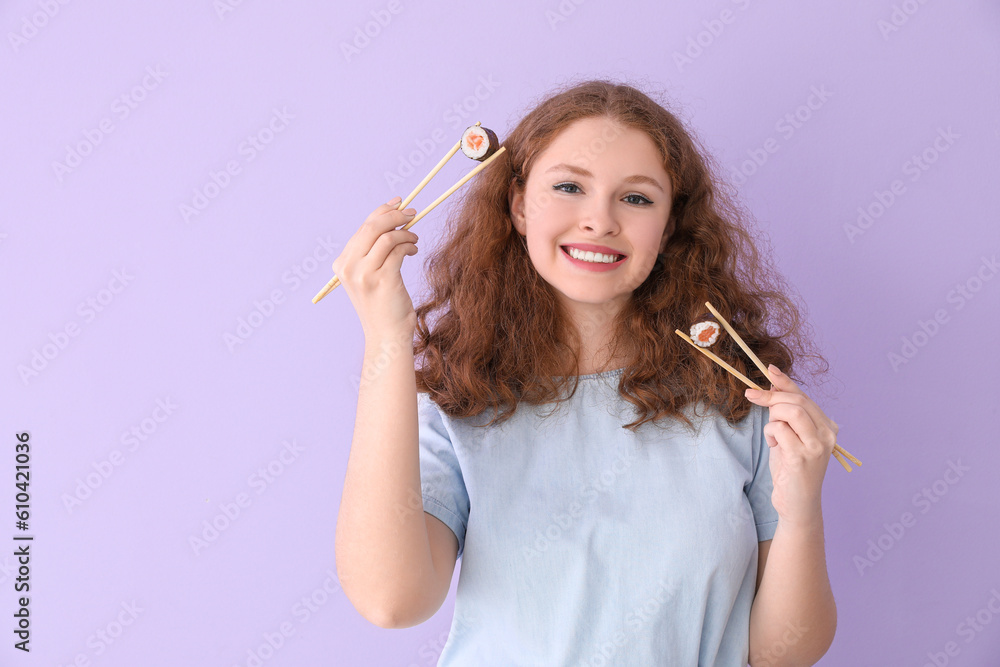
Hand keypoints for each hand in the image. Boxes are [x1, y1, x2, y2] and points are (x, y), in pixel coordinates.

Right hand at [331, 196, 419, 337]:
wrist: (386, 335)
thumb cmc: (383, 304)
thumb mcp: (370, 275)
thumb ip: (373, 251)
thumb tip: (391, 218)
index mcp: (342, 264)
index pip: (363, 228)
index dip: (382, 211)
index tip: (398, 203)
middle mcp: (349, 267)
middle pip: (372, 227)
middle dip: (395, 215)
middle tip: (413, 213)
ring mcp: (364, 274)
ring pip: (387, 236)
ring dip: (405, 233)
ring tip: (414, 239)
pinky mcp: (382, 279)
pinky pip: (398, 249)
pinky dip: (409, 245)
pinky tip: (414, 249)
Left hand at [743, 364, 838, 528]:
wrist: (797, 504)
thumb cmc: (791, 470)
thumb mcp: (789, 437)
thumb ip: (785, 414)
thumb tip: (772, 385)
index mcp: (828, 427)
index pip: (804, 396)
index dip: (785, 382)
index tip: (769, 369)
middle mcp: (827, 435)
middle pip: (796, 400)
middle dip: (770, 396)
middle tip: (751, 396)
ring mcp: (817, 446)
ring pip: (790, 411)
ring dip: (772, 417)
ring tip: (772, 435)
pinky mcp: (802, 457)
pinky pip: (779, 429)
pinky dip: (770, 433)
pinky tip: (774, 446)